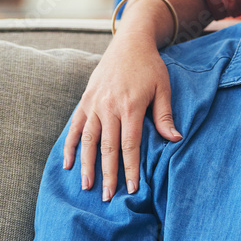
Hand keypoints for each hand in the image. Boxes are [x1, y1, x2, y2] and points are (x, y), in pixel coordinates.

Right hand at [62, 31, 180, 199]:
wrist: (129, 43)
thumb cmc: (150, 67)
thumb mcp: (163, 88)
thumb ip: (164, 115)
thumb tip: (175, 139)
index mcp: (129, 107)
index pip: (129, 146)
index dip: (130, 169)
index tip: (131, 189)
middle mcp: (108, 108)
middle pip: (107, 148)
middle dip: (108, 174)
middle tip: (107, 197)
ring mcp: (93, 105)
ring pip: (86, 140)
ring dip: (85, 165)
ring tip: (86, 186)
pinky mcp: (84, 101)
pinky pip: (74, 127)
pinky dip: (69, 146)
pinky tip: (66, 163)